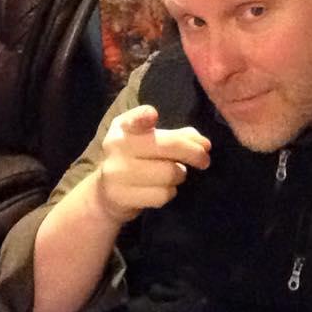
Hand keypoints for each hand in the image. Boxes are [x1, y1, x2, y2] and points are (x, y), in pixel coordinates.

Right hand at [92, 105, 210, 222]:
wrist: (107, 194)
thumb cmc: (137, 160)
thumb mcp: (150, 141)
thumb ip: (177, 136)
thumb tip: (204, 144)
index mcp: (123, 126)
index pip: (133, 119)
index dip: (143, 117)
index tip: (152, 115)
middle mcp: (116, 146)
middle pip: (167, 146)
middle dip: (193, 153)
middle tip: (204, 160)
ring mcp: (116, 172)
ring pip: (169, 173)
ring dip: (180, 175)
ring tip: (174, 174)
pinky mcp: (121, 197)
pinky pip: (162, 195)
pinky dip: (169, 193)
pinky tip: (161, 189)